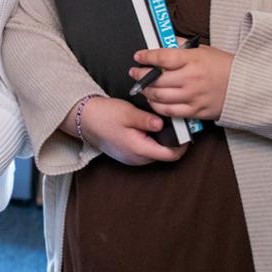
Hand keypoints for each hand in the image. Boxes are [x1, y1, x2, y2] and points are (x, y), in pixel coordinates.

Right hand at [72, 96, 188, 165]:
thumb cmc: (104, 115)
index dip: (183, 143)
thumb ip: (147, 120)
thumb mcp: (127, 112)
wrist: (84, 120)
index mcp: (140, 149)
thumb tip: (164, 123)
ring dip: (162, 140)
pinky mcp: (128, 154)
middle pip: (165, 154)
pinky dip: (152, 141)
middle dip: (174, 140)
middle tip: (176, 121)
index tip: (187, 129)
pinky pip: (146, 150)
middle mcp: (138, 159)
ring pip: (156, 152)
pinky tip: (149, 127)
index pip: (171, 154)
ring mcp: (132, 158)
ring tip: (163, 122)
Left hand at [129, 44, 233, 120]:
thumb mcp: (202, 49)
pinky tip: (154, 101)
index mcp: (193, 60)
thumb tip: (163, 41)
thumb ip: (181, 46)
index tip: (138, 56)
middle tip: (134, 72)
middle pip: (157, 79)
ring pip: (161, 97)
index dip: (147, 56)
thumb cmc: (223, 65)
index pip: (162, 57)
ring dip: (147, 92)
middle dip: (141, 76)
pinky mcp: (196, 111)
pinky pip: (171, 112)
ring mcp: (193, 96)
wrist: (245, 86)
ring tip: (142, 87)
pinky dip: (158, 107)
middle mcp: (191, 79)